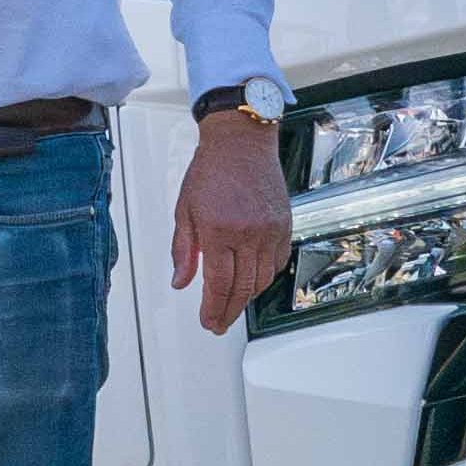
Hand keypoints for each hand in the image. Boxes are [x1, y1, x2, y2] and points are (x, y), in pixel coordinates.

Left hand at [177, 109, 287, 331]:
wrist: (241, 142)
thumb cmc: (211, 170)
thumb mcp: (184, 210)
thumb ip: (183, 250)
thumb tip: (180, 283)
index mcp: (219, 230)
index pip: (219, 284)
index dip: (213, 308)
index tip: (208, 321)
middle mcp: (248, 233)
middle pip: (243, 288)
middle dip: (229, 311)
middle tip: (219, 323)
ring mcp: (270, 230)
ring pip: (262, 279)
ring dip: (247, 297)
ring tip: (232, 304)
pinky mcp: (284, 225)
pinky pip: (277, 262)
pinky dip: (265, 277)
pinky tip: (252, 281)